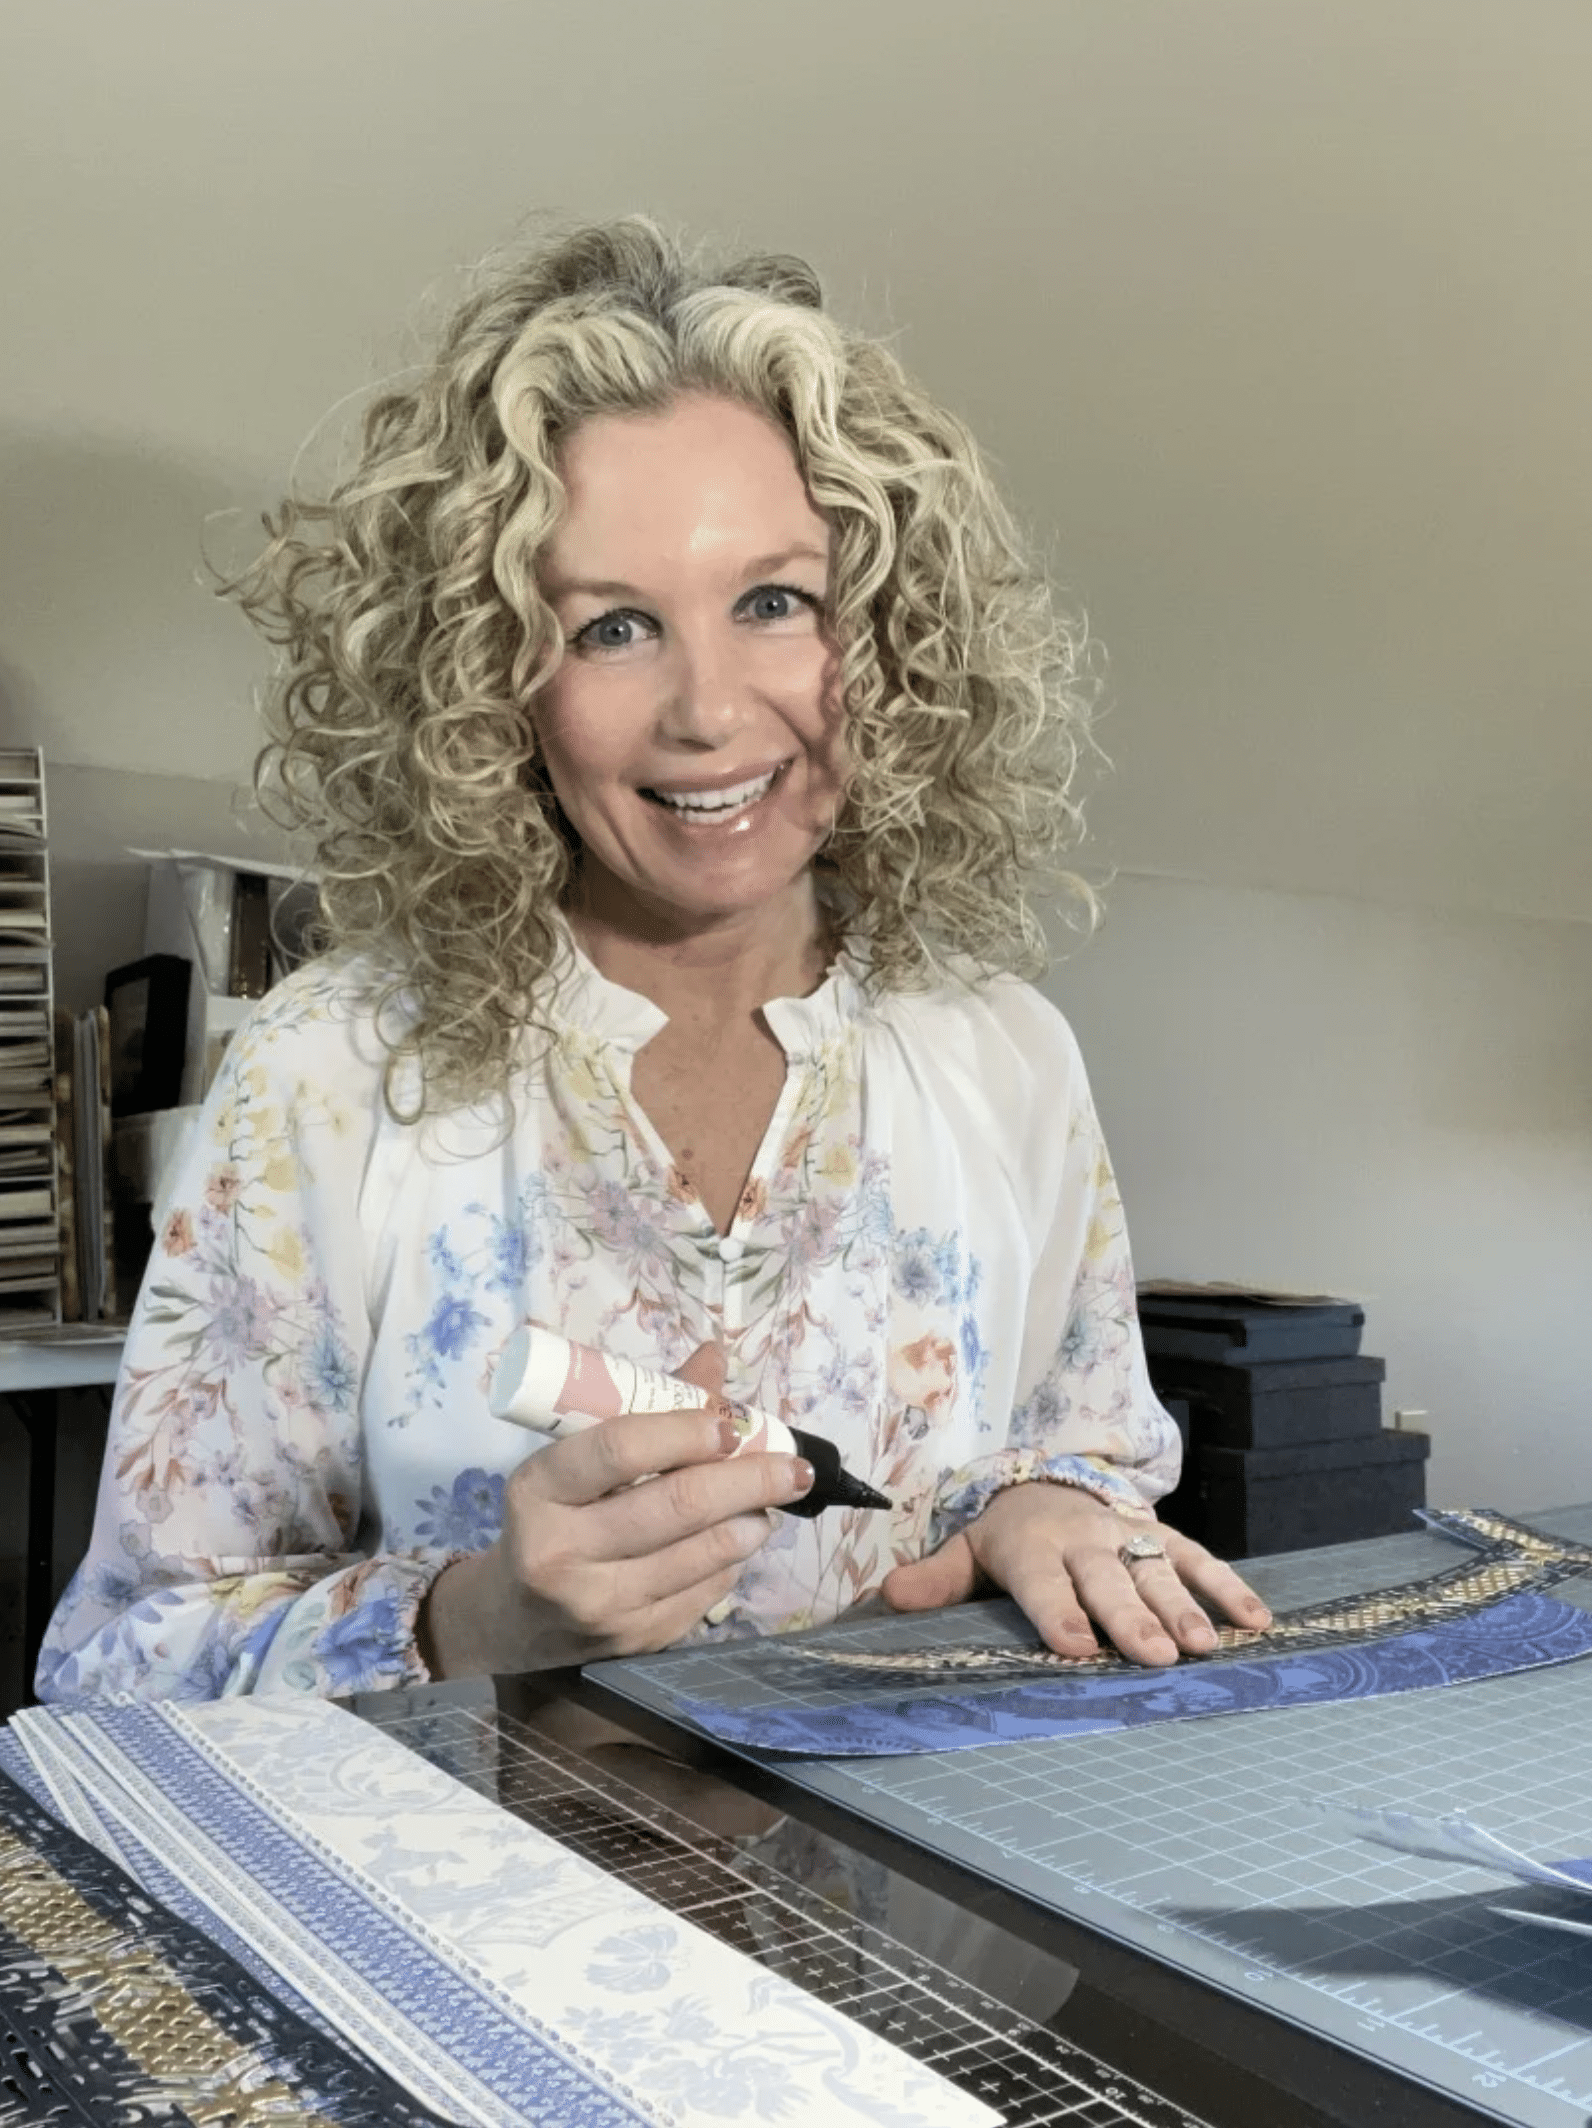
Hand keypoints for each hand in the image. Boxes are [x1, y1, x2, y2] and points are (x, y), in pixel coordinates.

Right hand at [419, 1343, 813, 1677]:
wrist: (516, 1620)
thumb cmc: (553, 1518)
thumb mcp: (575, 1461)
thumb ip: (644, 1409)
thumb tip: (715, 1358)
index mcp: (538, 1490)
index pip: (620, 1449)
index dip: (683, 1432)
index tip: (729, 1427)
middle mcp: (561, 1552)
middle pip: (677, 1505)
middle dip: (749, 1480)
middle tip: (794, 1467)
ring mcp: (598, 1605)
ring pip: (701, 1554)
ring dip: (751, 1521)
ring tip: (771, 1501)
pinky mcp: (632, 1643)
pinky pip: (703, 1593)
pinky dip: (729, 1561)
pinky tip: (735, 1540)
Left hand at [881, 1483, 1270, 1666]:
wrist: (1046, 1484)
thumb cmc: (1006, 1538)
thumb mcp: (966, 1553)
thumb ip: (936, 1579)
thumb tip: (890, 1596)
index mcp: (1033, 1548)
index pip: (1044, 1585)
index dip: (1060, 1614)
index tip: (1077, 1646)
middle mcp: (1084, 1540)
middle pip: (1108, 1580)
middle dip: (1131, 1617)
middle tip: (1155, 1654)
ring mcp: (1127, 1535)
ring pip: (1157, 1572)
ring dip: (1184, 1608)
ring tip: (1205, 1646)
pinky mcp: (1162, 1536)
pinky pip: (1199, 1559)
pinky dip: (1228, 1587)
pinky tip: (1255, 1622)